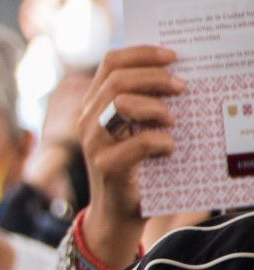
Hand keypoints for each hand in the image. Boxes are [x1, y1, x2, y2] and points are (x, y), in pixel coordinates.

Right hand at [76, 46, 183, 269]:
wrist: (117, 215)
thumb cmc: (134, 168)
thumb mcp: (134, 129)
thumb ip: (142, 103)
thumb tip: (175, 74)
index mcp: (94, 105)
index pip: (111, 63)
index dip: (142, 54)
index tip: (173, 56)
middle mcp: (87, 120)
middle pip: (117, 79)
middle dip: (155, 77)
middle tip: (182, 86)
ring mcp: (93, 143)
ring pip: (122, 103)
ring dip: (157, 107)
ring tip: (174, 118)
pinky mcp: (106, 166)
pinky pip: (141, 142)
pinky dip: (163, 141)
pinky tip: (170, 149)